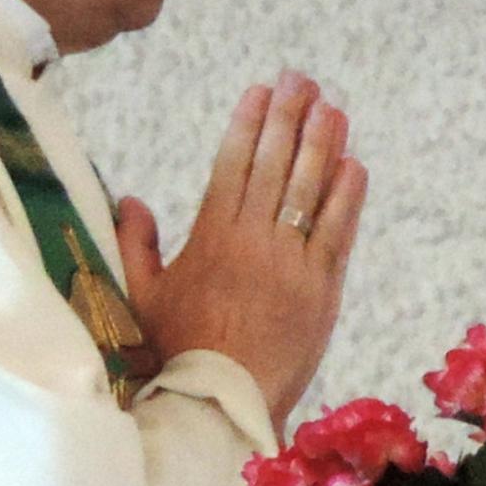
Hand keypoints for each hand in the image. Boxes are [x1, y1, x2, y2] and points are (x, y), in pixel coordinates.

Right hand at [117, 70, 366, 422]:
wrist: (223, 404)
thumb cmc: (178, 353)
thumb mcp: (144, 297)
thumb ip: (136, 244)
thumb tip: (131, 200)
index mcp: (210, 238)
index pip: (233, 164)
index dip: (249, 123)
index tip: (261, 90)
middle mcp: (254, 242)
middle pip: (275, 165)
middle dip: (289, 117)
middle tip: (302, 81)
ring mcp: (293, 263)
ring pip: (310, 191)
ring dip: (323, 145)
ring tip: (333, 109)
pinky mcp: (323, 289)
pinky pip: (338, 232)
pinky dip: (347, 197)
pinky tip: (354, 166)